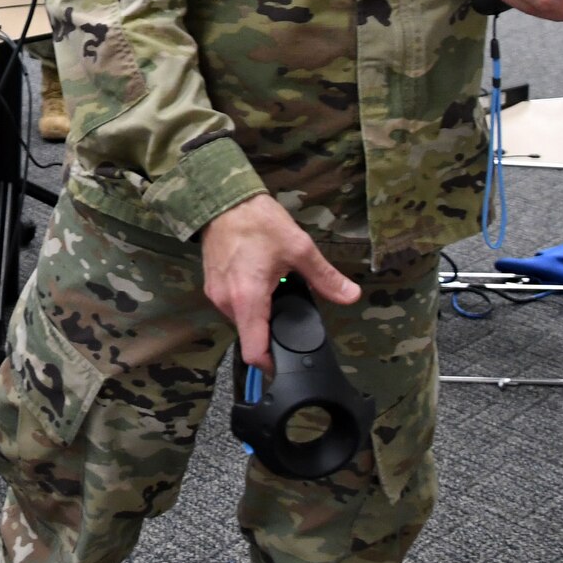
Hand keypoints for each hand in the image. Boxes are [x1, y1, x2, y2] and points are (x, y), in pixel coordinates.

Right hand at [202, 193, 360, 374]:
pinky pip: (233, 305)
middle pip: (250, 335)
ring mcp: (215, 294)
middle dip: (271, 330)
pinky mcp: (211, 285)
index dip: (272, 364)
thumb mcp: (299, 247)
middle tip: (293, 313)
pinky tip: (262, 283)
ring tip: (278, 292)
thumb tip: (351, 295)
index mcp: (247, 299)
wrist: (223, 198)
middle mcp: (226, 302)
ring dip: (259, 314)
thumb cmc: (258, 221)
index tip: (289, 363)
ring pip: (242, 320)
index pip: (254, 351)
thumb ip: (325, 277)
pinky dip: (248, 302)